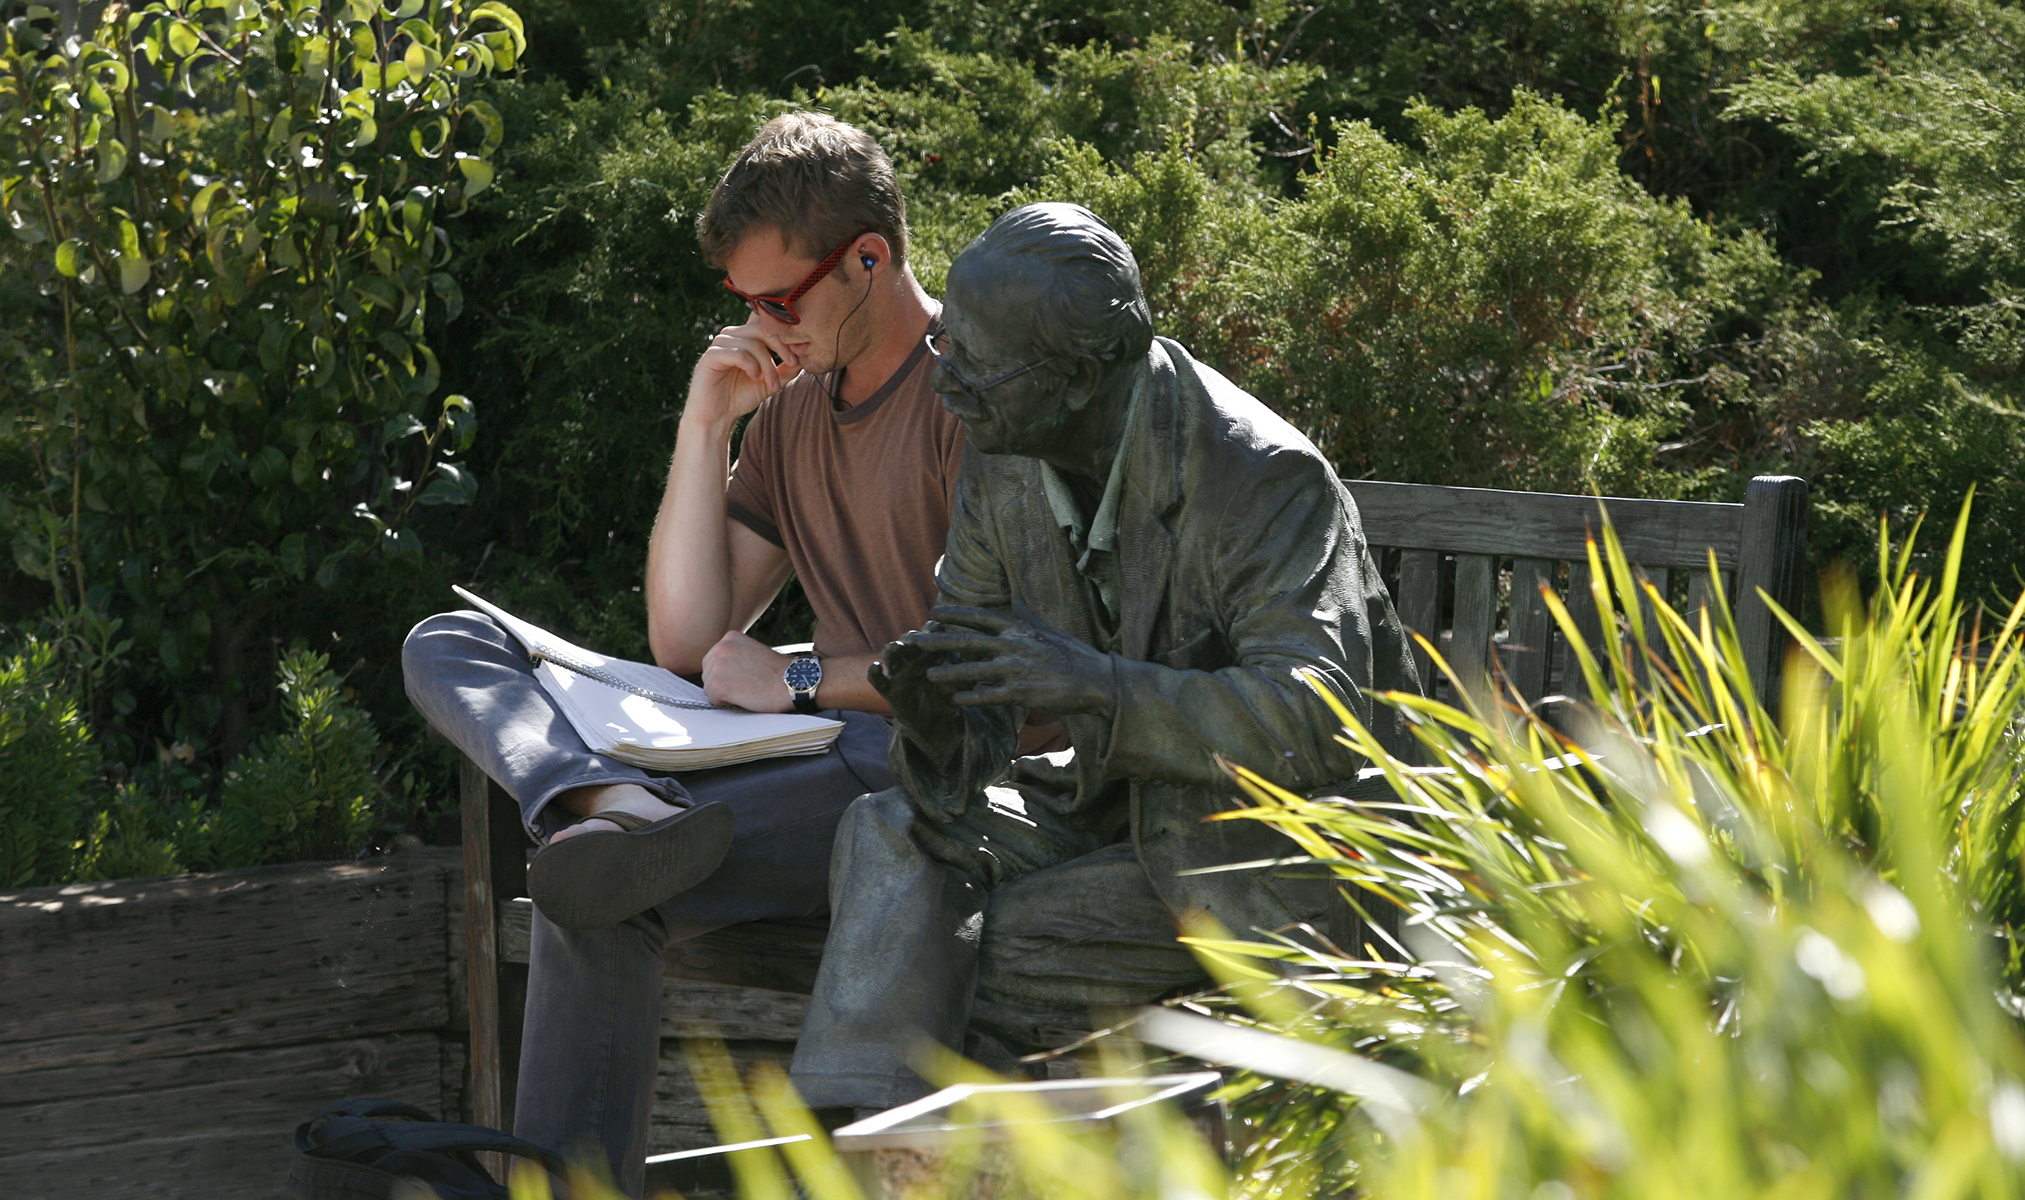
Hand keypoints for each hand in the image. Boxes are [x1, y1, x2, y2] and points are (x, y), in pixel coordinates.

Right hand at [684, 319, 804, 429]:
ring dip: (768, 365)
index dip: (786, 337)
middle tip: (792, 364)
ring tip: (771, 384)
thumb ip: (786, 369)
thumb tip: (804, 356)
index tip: (798, 355)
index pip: (768, 326)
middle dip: (781, 348)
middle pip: (762, 329)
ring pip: (753, 344)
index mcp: (743, 337)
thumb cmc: (739, 398)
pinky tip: (755, 379)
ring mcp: (719, 344)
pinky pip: (738, 353)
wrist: (716, 418)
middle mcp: (731, 336)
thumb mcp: (770, 382)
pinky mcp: (711, 356)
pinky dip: (752, 366)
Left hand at [699, 630, 791, 711]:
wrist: (792, 681)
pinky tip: (744, 696)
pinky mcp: (718, 685)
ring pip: (709, 688)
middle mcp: (720, 648)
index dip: (728, 672)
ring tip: (747, 689)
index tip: (745, 675)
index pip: (713, 660)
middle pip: (708, 673)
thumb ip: (734, 656)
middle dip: (723, 682)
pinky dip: (726, 703)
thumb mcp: (753, 651)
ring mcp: (717, 666)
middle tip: (747, 684)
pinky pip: (712, 699)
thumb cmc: (777, 671)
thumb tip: (721, 670)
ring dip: (725, 693)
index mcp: (729, 638)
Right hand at [869, 624, 965, 743]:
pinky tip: (874, 666)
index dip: (932, 630)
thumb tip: (983, 651)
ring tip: (897, 647)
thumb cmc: (950, 695)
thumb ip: (968, 667)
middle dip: (911, 638)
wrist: (939, 722)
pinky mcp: (890, 690)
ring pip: (891, 656)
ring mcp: (899, 673)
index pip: (928, 634)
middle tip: (917, 638)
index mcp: (929, 651)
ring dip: (892, 650)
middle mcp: (912, 658)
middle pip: (908, 640)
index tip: (939, 628)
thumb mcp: (962, 680)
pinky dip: (873, 673)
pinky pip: (878, 681)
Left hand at [907, 603, 1115, 716]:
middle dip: (938, 641)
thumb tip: (1016, 599)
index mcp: (1019, 629)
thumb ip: (1028, 616)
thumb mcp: (1051, 630)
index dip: (954, 615)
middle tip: (914, 641)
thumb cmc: (1075, 655)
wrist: (1097, 681)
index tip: (932, 613)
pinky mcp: (1021, 693)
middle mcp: (1014, 646)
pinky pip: (989, 695)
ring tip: (928, 675)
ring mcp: (1016, 670)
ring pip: (973, 671)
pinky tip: (955, 699)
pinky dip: (971, 697)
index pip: (979, 617)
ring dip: (948, 673)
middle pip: (967, 642)